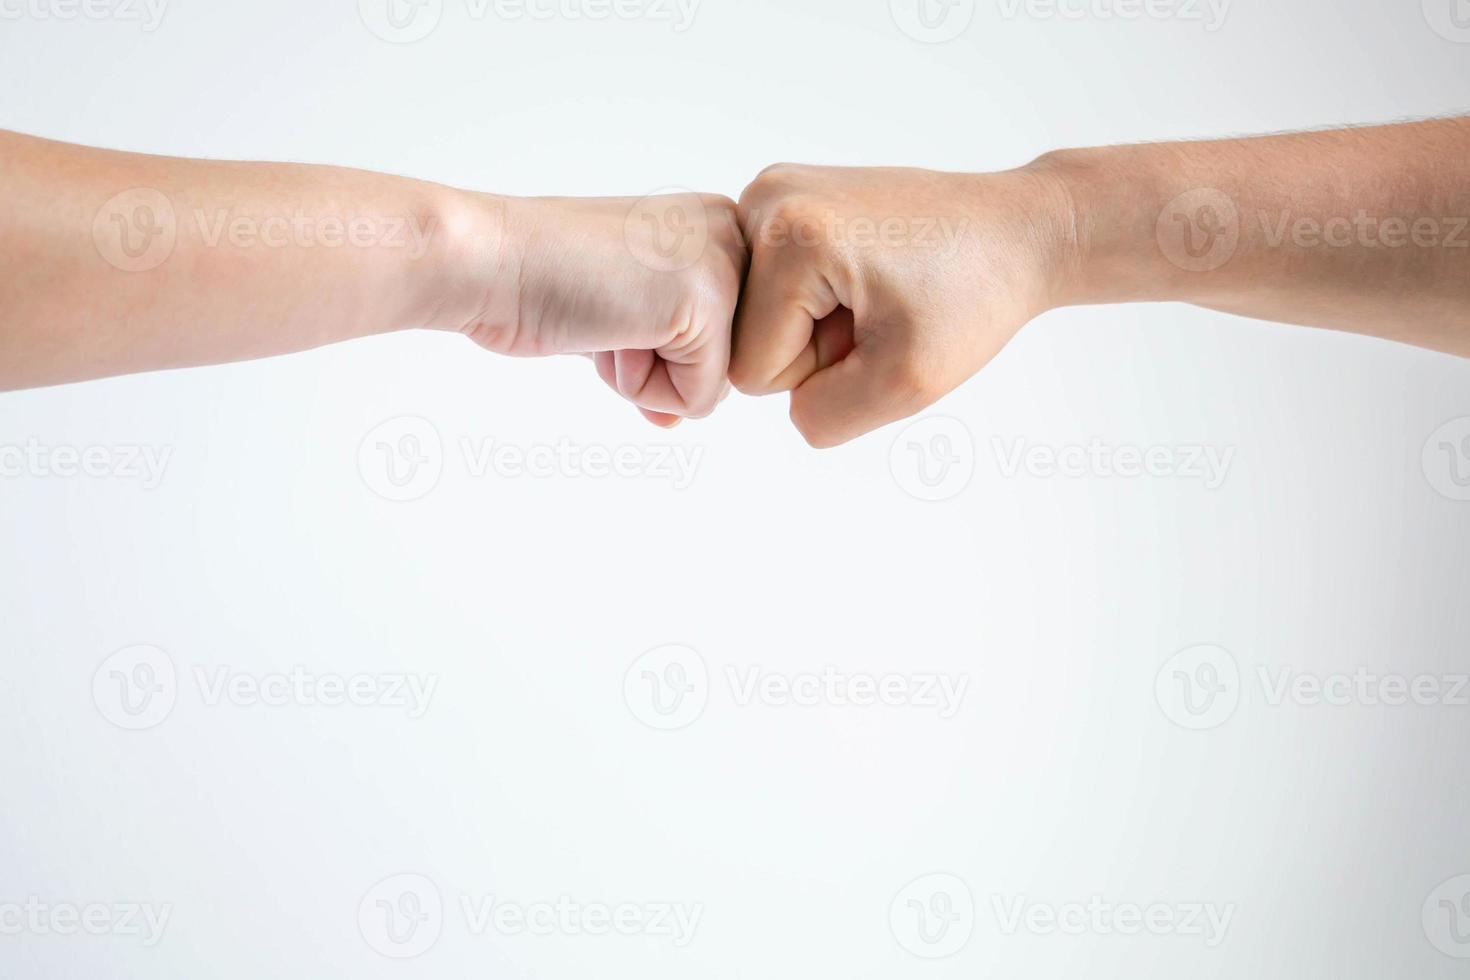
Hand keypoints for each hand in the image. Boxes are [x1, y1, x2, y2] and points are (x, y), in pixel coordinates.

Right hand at [453, 192, 746, 426]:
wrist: (488, 261)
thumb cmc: (539, 280)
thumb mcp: (624, 311)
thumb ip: (667, 352)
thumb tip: (685, 413)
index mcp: (715, 224)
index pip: (720, 336)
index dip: (652, 343)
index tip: (605, 294)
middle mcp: (733, 235)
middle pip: (722, 362)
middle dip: (653, 362)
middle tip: (602, 306)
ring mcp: (726, 267)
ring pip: (712, 384)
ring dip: (644, 374)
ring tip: (603, 313)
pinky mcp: (709, 306)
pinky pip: (697, 399)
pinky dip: (641, 386)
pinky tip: (605, 328)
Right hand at [728, 163, 1076, 446]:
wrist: (1017, 231)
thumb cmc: (975, 295)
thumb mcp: (907, 384)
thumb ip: (824, 417)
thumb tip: (784, 403)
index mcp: (788, 236)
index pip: (753, 370)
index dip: (821, 373)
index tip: (878, 329)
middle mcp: (765, 199)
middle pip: (747, 339)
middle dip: (815, 346)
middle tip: (881, 310)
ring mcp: (771, 193)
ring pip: (758, 316)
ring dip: (817, 324)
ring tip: (876, 292)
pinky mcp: (784, 198)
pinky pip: (772, 288)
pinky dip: (816, 298)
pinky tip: (866, 276)